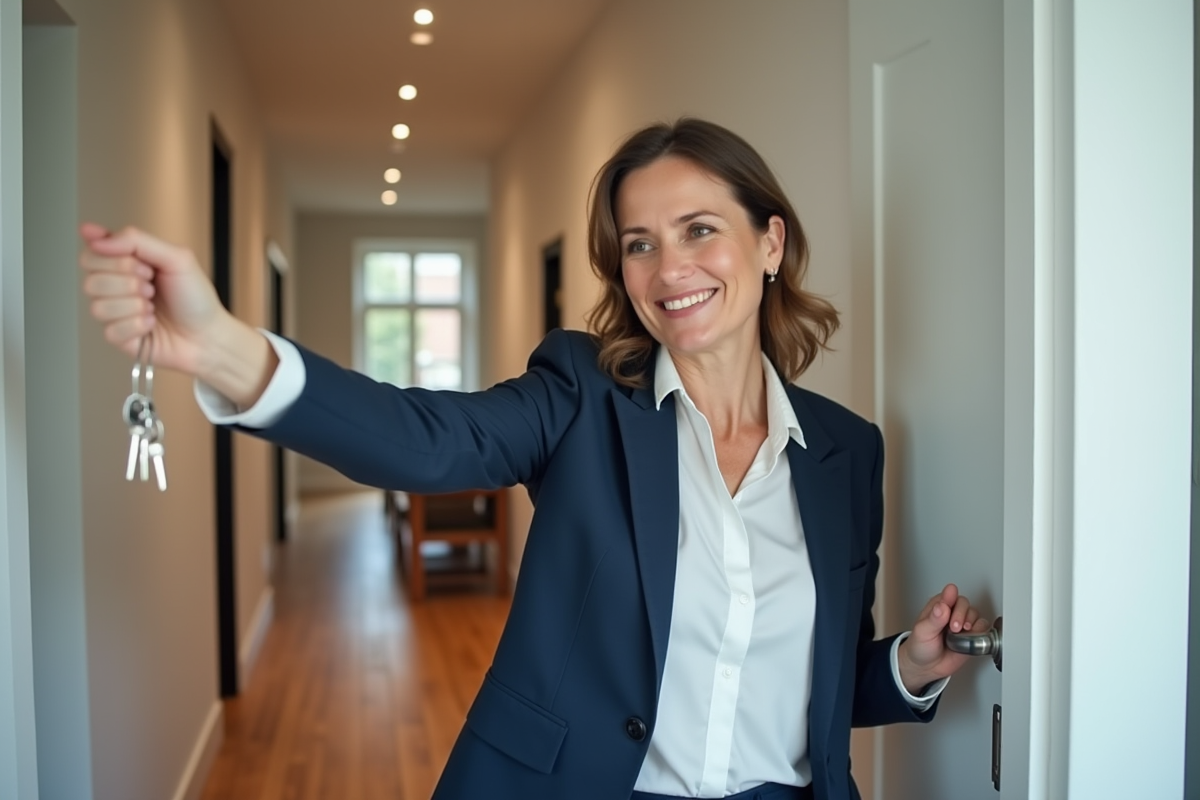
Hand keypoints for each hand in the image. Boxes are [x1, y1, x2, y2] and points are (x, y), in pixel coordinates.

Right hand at [80, 223, 229, 371]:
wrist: (210, 335)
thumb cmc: (197, 298)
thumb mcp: (177, 258)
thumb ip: (137, 240)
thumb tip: (98, 238)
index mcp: (126, 263)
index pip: (92, 253)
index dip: (113, 258)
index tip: (140, 263)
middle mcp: (116, 287)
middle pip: (91, 280)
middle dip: (128, 282)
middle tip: (152, 286)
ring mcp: (115, 313)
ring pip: (98, 307)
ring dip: (134, 306)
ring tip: (153, 306)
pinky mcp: (118, 337)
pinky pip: (111, 330)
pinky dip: (137, 325)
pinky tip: (151, 324)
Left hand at [896, 583, 988, 694]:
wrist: (926, 667)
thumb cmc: (920, 647)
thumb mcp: (922, 632)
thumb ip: (933, 619)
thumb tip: (942, 605)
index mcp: (937, 606)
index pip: (949, 594)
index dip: (952, 599)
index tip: (948, 609)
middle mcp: (951, 612)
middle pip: (965, 603)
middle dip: (961, 615)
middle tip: (954, 628)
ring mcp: (962, 624)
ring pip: (975, 614)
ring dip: (971, 623)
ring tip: (961, 633)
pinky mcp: (971, 636)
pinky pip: (983, 628)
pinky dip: (980, 632)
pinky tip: (970, 638)